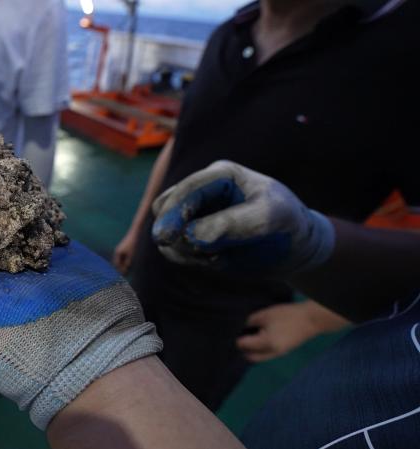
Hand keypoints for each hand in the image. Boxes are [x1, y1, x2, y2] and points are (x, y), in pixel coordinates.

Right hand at [151, 160, 334, 275]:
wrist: (294, 248)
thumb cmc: (287, 224)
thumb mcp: (271, 218)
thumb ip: (233, 223)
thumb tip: (192, 236)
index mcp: (220, 175)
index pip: (186, 190)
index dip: (173, 212)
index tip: (167, 238)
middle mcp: (202, 192)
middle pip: (165, 209)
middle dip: (176, 233)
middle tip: (200, 254)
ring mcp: (195, 215)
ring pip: (167, 233)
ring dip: (185, 250)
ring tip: (218, 257)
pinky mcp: (193, 237)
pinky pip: (174, 250)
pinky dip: (189, 260)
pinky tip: (216, 261)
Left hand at [236, 301, 348, 361]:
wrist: (311, 320)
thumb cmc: (287, 315)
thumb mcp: (265, 315)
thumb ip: (249, 322)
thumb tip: (239, 328)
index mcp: (266, 343)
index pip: (243, 346)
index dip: (235, 340)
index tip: (230, 333)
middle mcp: (272, 353)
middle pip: (250, 357)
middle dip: (241, 349)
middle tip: (237, 337)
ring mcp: (278, 354)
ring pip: (258, 358)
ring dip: (250, 351)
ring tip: (246, 338)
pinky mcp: (283, 352)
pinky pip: (266, 355)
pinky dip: (258, 350)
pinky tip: (256, 339)